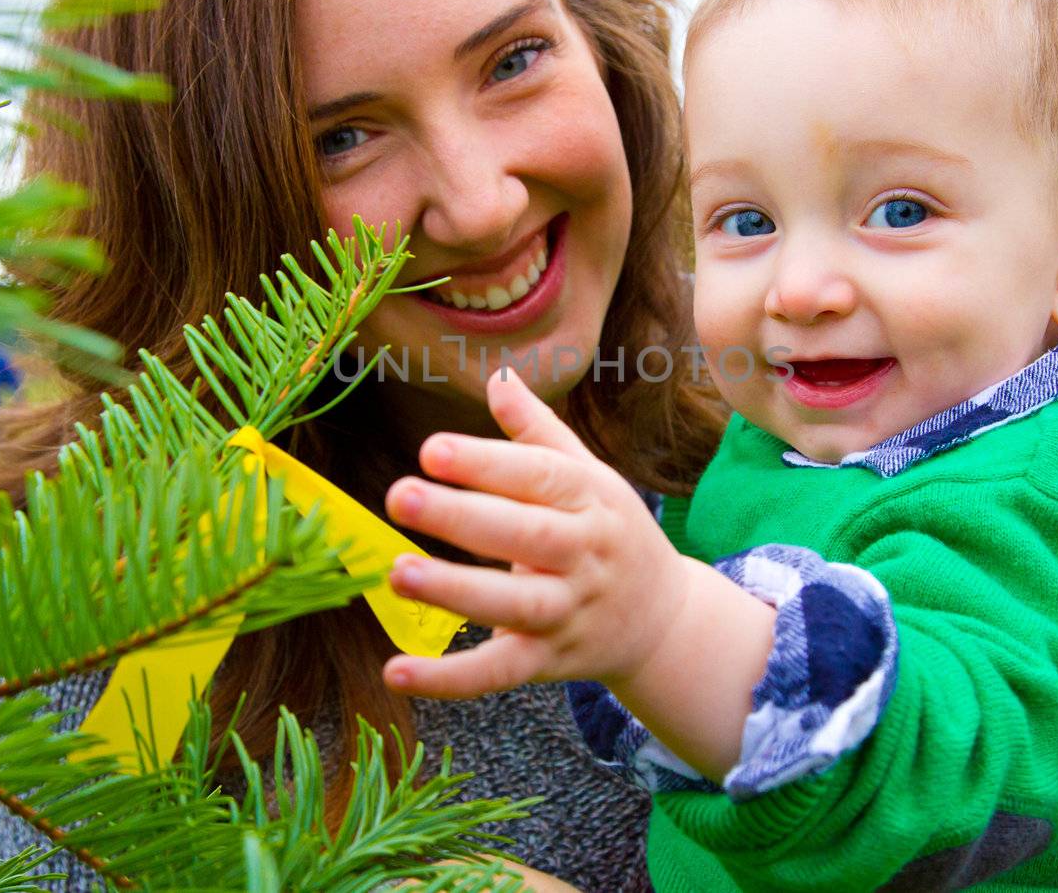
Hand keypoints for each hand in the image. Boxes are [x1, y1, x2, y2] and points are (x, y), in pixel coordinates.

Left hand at [382, 369, 692, 697]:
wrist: (662, 619)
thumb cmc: (606, 532)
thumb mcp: (588, 475)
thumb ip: (537, 432)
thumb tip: (498, 376)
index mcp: (589, 499)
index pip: (537, 476)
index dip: (485, 462)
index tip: (431, 450)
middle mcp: (583, 554)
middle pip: (523, 535)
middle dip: (461, 516)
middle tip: (399, 495)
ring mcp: (567, 611)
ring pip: (512, 604)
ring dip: (454, 592)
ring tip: (397, 573)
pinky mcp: (548, 663)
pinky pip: (497, 673)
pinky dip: (448, 680)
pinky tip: (395, 672)